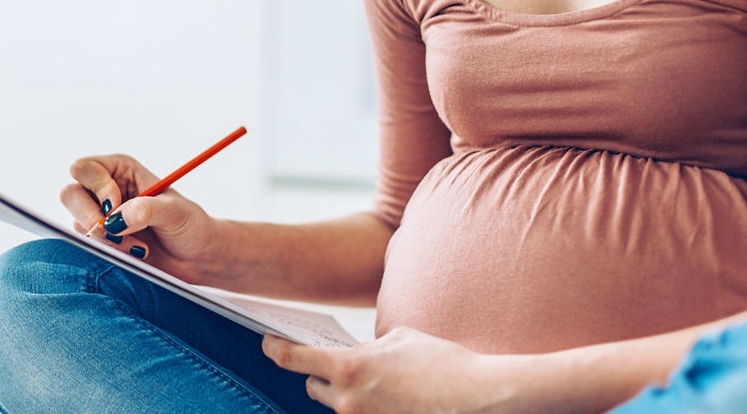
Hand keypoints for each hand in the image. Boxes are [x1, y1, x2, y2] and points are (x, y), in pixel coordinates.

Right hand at [60, 153, 224, 281]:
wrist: (196, 257)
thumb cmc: (190, 225)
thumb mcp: (174, 212)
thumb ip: (146, 210)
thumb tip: (115, 219)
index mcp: (121, 170)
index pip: (85, 168)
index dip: (96, 186)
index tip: (116, 203)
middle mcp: (105, 190)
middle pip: (70, 194)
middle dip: (91, 216)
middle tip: (115, 232)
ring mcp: (100, 217)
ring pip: (77, 224)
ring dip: (106, 239)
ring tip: (137, 246)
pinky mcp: (101, 242)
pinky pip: (87, 246)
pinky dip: (108, 252)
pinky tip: (132, 254)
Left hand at [262, 328, 518, 413]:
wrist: (479, 399)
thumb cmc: (442, 363)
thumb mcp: (400, 339)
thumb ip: (369, 347)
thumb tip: (359, 355)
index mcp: (349, 367)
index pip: (293, 358)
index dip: (275, 349)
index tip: (267, 343)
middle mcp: (348, 400)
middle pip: (312, 387)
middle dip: (321, 375)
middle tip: (335, 364)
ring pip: (336, 407)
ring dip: (345, 395)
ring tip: (370, 384)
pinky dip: (367, 408)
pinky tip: (387, 398)